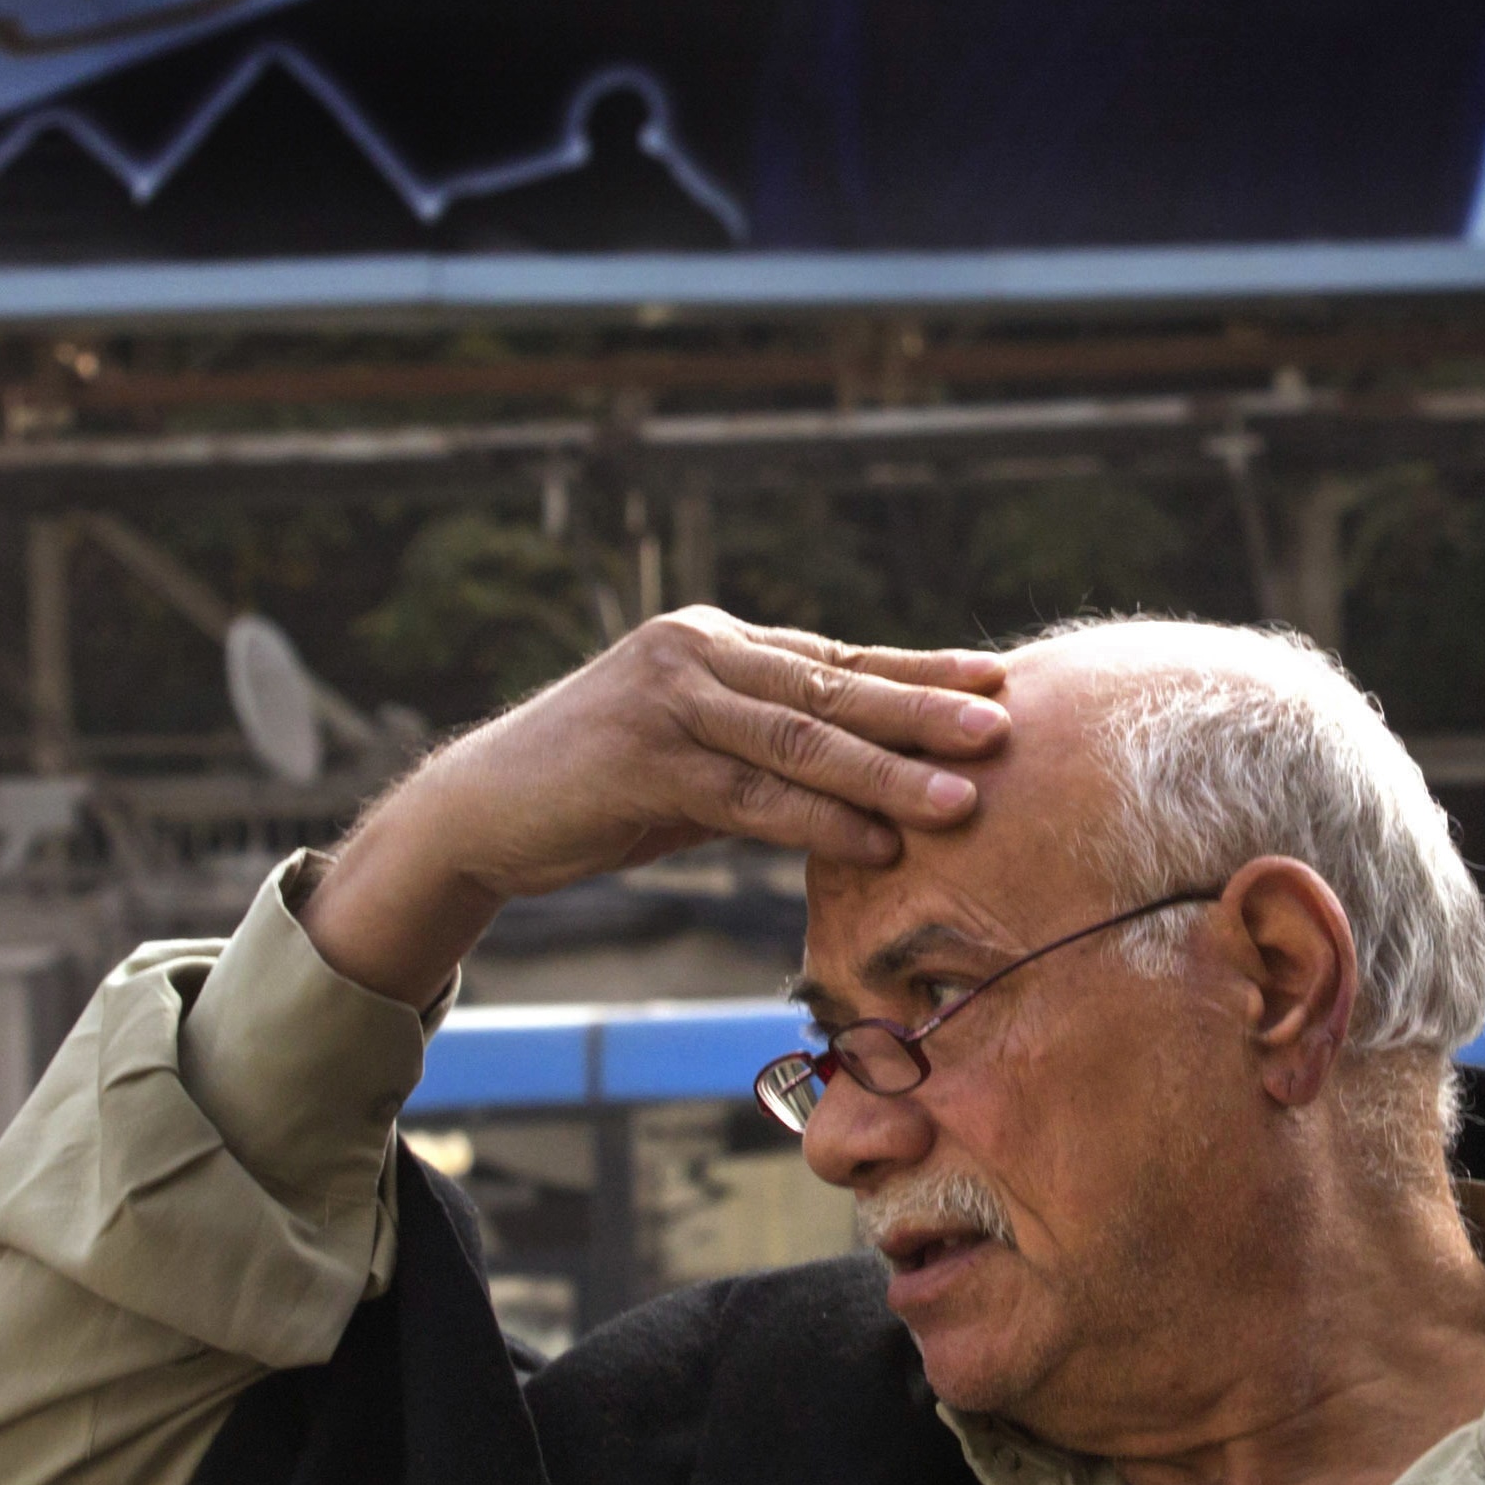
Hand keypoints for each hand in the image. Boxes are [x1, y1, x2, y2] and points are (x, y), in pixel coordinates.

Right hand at [302, 610, 1010, 1003]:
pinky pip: (751, 795)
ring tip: (963, 798)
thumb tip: (870, 776)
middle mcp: (694, 654)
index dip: (919, 673)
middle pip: (832, 688)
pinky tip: (879, 842)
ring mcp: (665, 702)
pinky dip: (820, 821)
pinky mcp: (641, 760)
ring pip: (801, 741)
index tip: (999, 681)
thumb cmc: (600, 790)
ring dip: (888, 772)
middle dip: (924, 712)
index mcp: (715, 642)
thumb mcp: (693, 754)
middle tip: (1004, 728)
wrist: (480, 813)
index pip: (837, 658)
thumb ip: (767, 751)